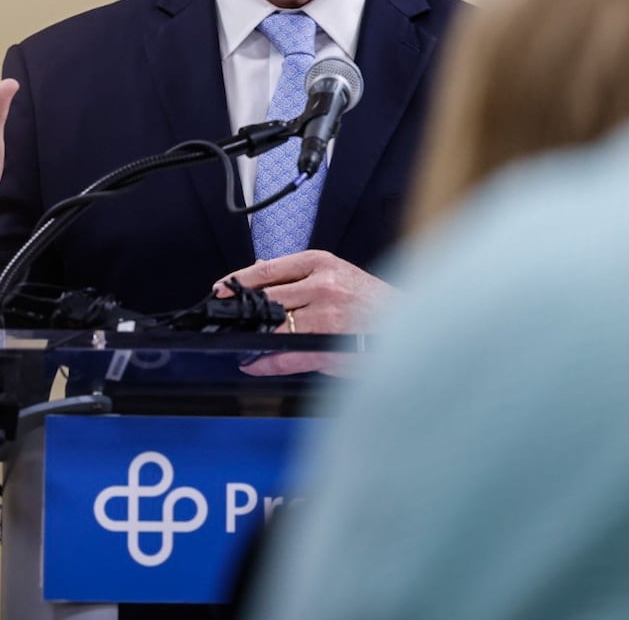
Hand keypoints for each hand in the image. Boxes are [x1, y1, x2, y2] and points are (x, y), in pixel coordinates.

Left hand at [213, 250, 395, 376]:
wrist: (410, 326)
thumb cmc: (373, 302)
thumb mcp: (339, 274)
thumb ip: (301, 276)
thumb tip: (261, 274)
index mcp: (321, 263)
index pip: (267, 269)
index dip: (237, 281)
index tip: (219, 288)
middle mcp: (321, 286)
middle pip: (264, 297)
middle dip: (238, 309)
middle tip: (218, 316)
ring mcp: (324, 317)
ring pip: (271, 325)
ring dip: (249, 335)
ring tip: (233, 340)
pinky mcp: (328, 347)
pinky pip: (285, 356)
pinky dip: (265, 362)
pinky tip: (254, 363)